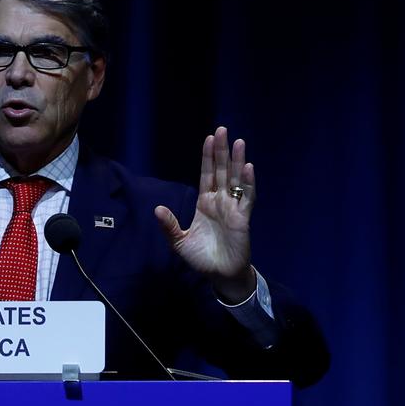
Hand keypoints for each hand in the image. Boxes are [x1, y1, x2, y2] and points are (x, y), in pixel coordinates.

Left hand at [154, 126, 256, 302]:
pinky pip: (247, 197)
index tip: (208, 138)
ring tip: (238, 142)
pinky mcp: (243, 218)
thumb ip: (169, 226)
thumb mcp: (179, 242)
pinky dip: (248, 183)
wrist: (220, 275)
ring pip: (236, 179)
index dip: (208, 157)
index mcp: (205, 203)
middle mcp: (220, 201)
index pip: (207, 175)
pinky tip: (247, 168)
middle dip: (221, 151)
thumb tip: (156, 208)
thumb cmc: (201, 258)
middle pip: (222, 171)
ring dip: (237, 161)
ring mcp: (233, 208)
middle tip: (222, 130)